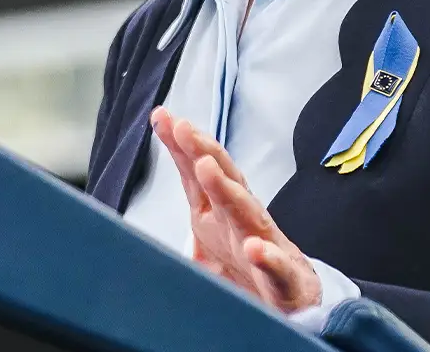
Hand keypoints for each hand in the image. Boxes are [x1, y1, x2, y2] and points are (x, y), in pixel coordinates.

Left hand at [151, 106, 322, 313]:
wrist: (294, 313)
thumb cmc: (247, 276)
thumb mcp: (205, 253)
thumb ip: (181, 231)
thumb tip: (135, 227)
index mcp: (220, 215)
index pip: (198, 174)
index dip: (180, 146)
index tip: (161, 116)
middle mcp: (243, 223)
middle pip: (224, 181)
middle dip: (204, 152)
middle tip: (183, 129)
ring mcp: (267, 249)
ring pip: (248, 215)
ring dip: (228, 191)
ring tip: (207, 168)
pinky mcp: (286, 284)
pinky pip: (278, 270)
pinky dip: (268, 259)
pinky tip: (255, 249)